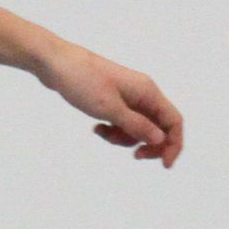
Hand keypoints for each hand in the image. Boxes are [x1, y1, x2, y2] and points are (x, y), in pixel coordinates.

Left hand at [36, 40, 183, 165]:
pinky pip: (121, 121)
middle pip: (159, 126)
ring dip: (124, 138)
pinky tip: (96, 128)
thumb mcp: (110, 109)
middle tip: (135, 156)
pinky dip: (113, 130)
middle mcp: (141, 93)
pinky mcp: (112, 98)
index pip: (173, 121)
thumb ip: (137, 125)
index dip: (173, 144)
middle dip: (149, 144)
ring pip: (138, 127)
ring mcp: (127, 95)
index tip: (164, 165)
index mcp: (147, 92)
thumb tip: (161, 139)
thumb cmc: (82, 81)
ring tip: (103, 133)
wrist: (55, 63)